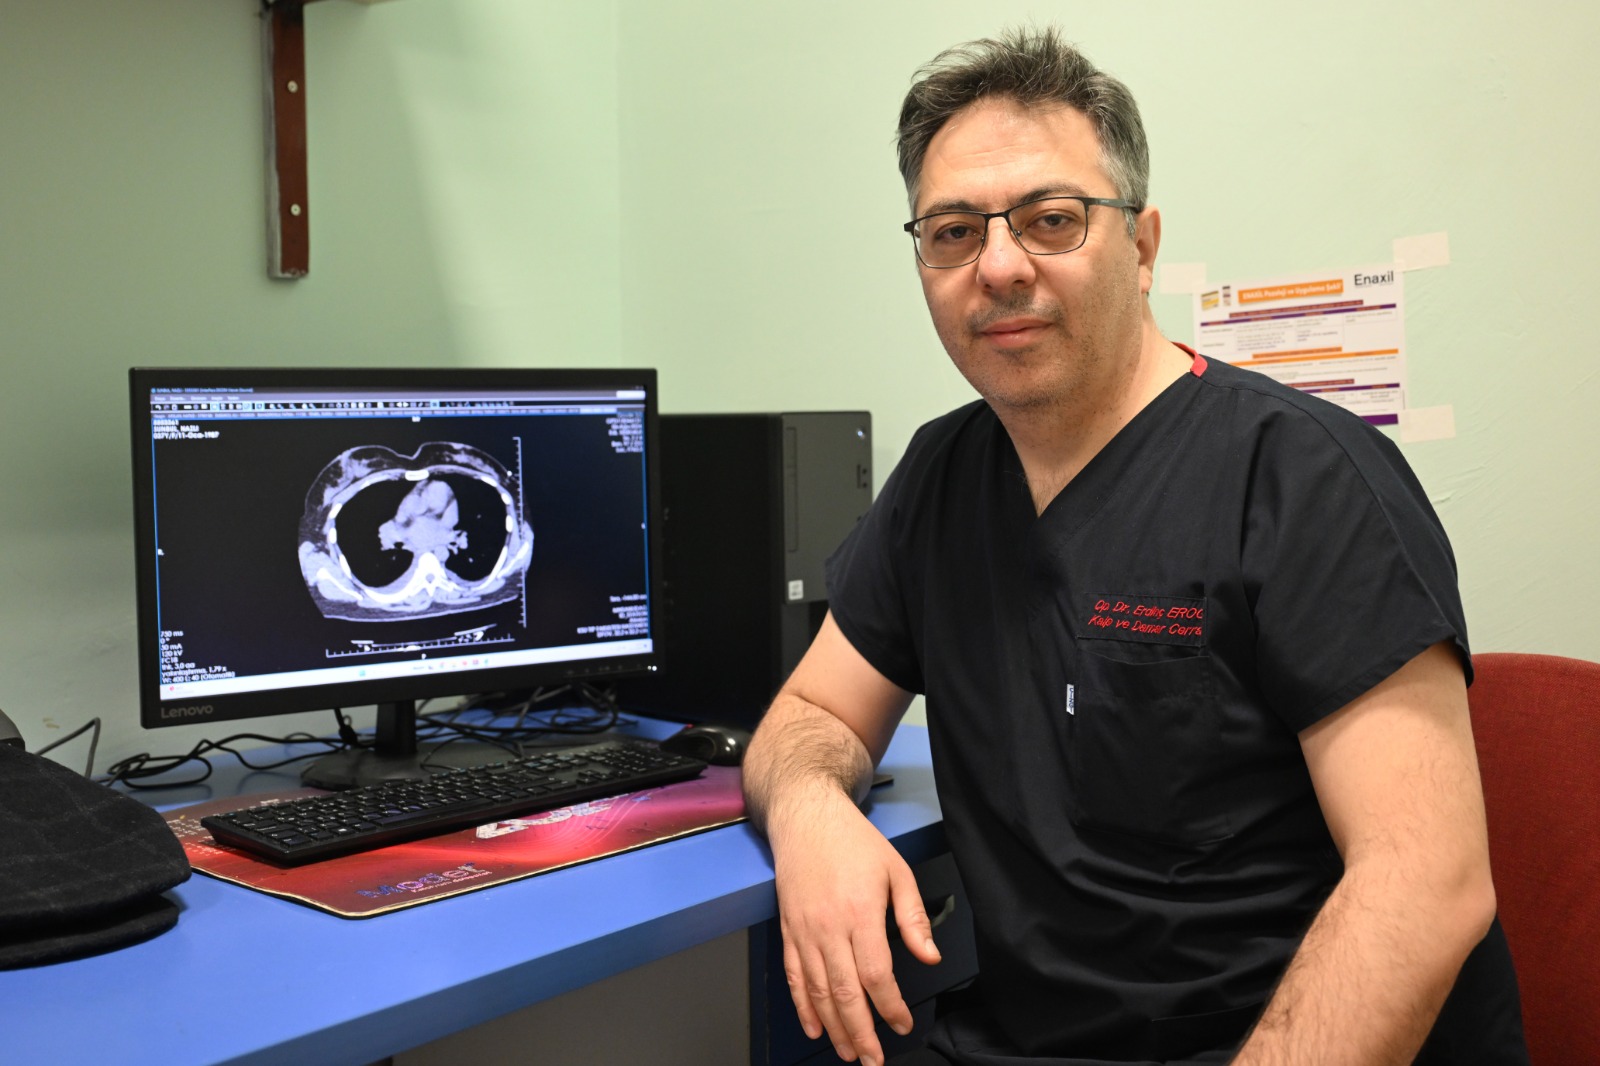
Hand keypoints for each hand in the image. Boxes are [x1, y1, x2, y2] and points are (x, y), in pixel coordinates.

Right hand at [770, 787, 941, 1065]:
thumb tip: (930, 957)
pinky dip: (803, 1006)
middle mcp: (828, 928)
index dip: (890, 1007)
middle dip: (860, 1033)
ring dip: (834, 1027)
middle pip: (844, 993)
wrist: (806, 817)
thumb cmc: (854, 841)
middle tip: (873, 1060)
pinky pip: (794, 976)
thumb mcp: (896, 870)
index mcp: (859, 913)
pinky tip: (815, 1027)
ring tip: (849, 1053)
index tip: (902, 1025)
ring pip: (817, 991)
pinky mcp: (787, 930)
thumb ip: (912, 917)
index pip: (876, 975)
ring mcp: (803, 931)